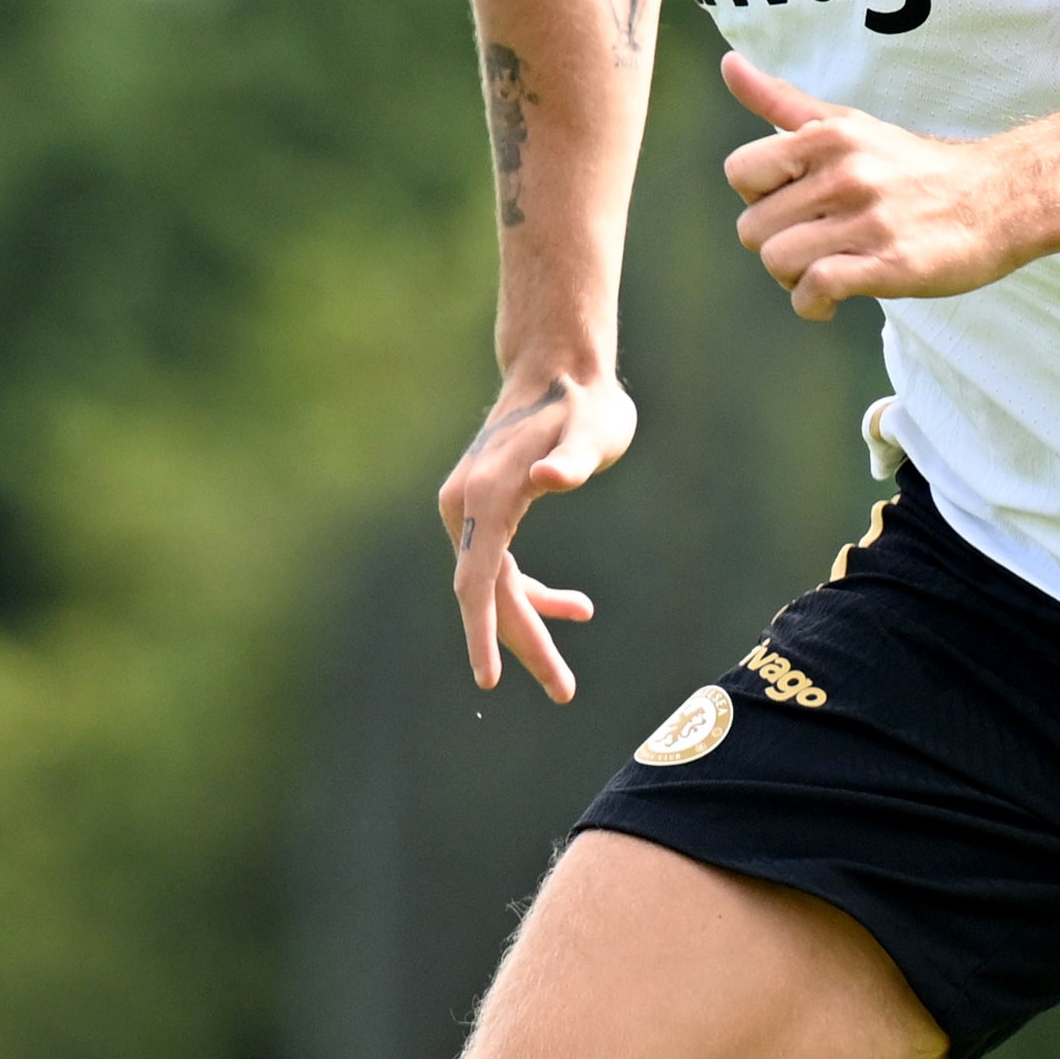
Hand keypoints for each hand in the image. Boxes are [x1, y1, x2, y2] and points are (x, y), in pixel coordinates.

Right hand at [435, 366, 635, 698]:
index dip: (483, 632)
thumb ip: (574, 459)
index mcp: (485, 495)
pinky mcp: (486, 508)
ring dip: (530, 624)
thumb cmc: (586, 402)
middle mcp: (465, 504)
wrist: (559, 367)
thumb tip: (549, 478)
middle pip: (486, 592)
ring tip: (564, 675)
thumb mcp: (594, 430)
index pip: (477, 580)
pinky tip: (578, 607)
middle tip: (563, 690)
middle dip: (523, 643)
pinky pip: (501, 566)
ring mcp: (470, 506)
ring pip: (494, 585)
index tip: (489, 680)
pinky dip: (535, 592)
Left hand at [721, 55, 1028, 318]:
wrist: (998, 200)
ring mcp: (868, 220)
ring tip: (824, 272)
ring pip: (778, 261)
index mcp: (829, 136)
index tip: (794, 204)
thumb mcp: (848, 125)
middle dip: (776, 245)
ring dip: (793, 279)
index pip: (741, 172)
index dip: (759, 196)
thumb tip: (728, 64)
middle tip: (814, 246)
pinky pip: (816, 289)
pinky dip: (813, 304)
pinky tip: (832, 302)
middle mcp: (846, 172)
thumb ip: (782, 101)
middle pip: (753, 228)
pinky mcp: (890, 265)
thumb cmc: (914, 168)